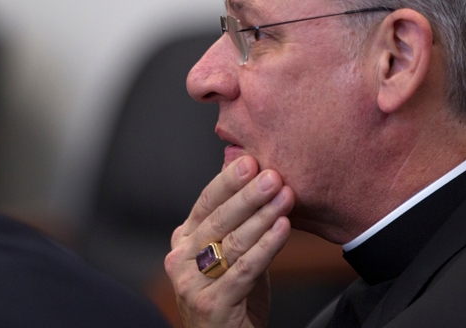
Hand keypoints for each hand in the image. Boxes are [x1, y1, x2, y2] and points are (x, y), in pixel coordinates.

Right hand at [165, 155, 294, 327]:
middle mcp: (180, 259)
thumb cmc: (231, 296)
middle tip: (272, 175)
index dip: (228, 181)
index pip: (205, 202)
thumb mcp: (229, 253)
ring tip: (285, 197)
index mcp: (183, 240)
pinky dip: (266, 246)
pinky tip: (283, 228)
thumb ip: (236, 222)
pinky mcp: (211, 304)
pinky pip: (244, 269)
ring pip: (232, 242)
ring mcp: (192, 283)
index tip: (251, 160)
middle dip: (248, 195)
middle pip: (218, 220)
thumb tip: (252, 176)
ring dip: (262, 216)